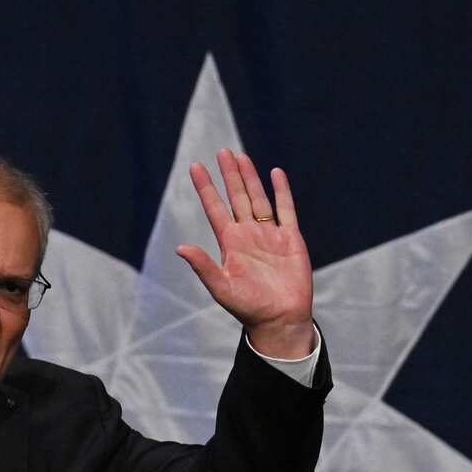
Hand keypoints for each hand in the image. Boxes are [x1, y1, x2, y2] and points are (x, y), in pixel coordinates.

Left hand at [175, 149, 314, 358]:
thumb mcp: (221, 287)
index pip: (215, 208)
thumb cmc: (248, 308)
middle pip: (237, 198)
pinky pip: (286, 209)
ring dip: (250, 178)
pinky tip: (275, 174)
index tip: (195, 167)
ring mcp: (269, 235)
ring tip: (241, 156)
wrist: (280, 319)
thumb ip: (203, 266)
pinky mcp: (291, 239)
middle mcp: (248, 235)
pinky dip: (281, 191)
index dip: (206, 187)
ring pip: (258, 199)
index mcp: (230, 243)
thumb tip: (180, 247)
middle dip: (229, 175)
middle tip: (222, 151)